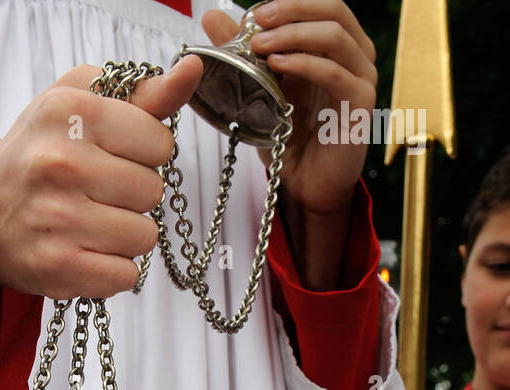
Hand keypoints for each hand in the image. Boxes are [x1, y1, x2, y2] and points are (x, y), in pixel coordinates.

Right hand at [0, 57, 202, 298]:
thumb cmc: (40, 153)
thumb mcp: (80, 104)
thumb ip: (142, 93)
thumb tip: (191, 70)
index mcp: (71, 112)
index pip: (159, 142)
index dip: (144, 153)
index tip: (115, 156)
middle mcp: (61, 163)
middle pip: (152, 191)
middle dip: (134, 195)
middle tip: (99, 192)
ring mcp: (59, 219)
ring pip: (144, 237)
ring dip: (126, 234)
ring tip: (92, 222)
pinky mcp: (58, 267)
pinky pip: (125, 276)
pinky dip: (112, 270)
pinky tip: (87, 251)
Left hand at [199, 2, 376, 216]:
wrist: (307, 185)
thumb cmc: (290, 137)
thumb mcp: (262, 89)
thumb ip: (244, 52)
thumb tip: (213, 17)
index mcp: (338, 48)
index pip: (323, 7)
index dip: (291, 4)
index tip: (254, 15)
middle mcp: (357, 57)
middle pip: (334, 11)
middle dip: (293, 10)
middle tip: (257, 20)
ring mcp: (362, 79)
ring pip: (335, 36)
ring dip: (294, 34)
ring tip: (260, 45)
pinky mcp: (360, 104)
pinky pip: (335, 73)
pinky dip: (304, 63)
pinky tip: (277, 65)